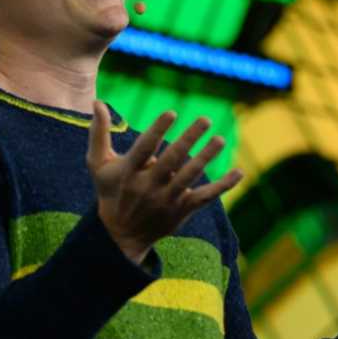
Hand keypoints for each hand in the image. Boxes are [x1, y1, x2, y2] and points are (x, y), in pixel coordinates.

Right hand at [87, 102, 242, 263]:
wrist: (119, 236)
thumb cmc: (110, 192)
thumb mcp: (98, 164)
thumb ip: (99, 133)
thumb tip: (98, 102)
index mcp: (129, 171)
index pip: (145, 147)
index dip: (158, 130)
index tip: (171, 112)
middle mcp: (148, 186)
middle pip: (172, 159)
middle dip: (189, 139)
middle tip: (206, 119)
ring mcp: (166, 199)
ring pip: (189, 176)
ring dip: (206, 158)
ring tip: (220, 140)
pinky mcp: (181, 210)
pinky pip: (205, 197)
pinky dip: (223, 186)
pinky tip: (239, 172)